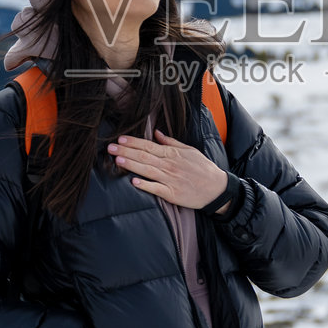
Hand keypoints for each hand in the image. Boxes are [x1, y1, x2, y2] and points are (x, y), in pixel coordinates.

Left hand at [111, 129, 235, 213]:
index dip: (134, 142)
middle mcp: (170, 165)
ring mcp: (170, 179)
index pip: (149, 146)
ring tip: (117, 160)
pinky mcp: (172, 194)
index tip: (120, 139)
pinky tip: (134, 182)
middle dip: (126, 151)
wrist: (216, 189)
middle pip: (144, 157)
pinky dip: (145, 185)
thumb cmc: (203, 169)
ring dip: (131, 165)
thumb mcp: (190, 151)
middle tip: (110, 147)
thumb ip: (171, 142)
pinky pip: (156, 188)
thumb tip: (156, 133)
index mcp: (173, 154)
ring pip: (147, 170)